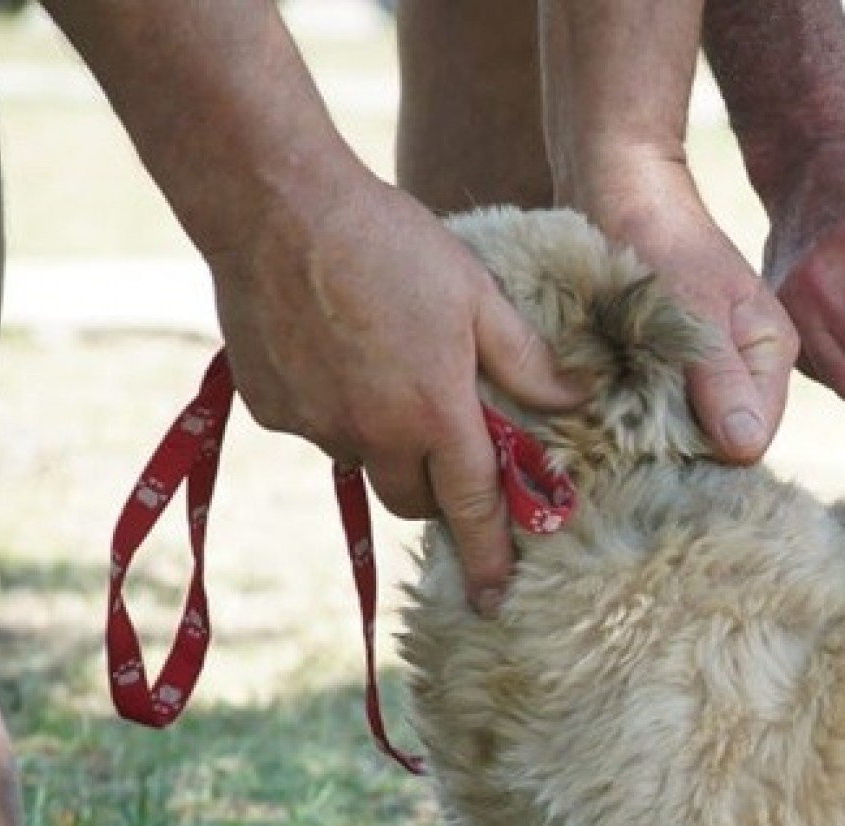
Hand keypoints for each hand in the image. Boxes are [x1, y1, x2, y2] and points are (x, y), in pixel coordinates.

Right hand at [206, 176, 584, 614]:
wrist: (276, 206)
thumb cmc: (389, 242)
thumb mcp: (476, 294)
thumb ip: (526, 360)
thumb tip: (576, 399)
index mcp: (434, 413)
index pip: (472, 506)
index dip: (487, 555)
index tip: (492, 599)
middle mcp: (373, 434)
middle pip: (412, 498)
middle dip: (433, 485)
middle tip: (441, 434)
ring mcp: (315, 425)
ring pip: (360, 460)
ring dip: (379, 437)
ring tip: (379, 361)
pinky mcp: (268, 408)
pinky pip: (313, 426)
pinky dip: (328, 405)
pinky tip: (329, 345)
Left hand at [570, 160, 799, 462]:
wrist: (616, 195)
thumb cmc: (659, 240)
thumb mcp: (693, 308)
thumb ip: (719, 376)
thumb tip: (746, 446)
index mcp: (771, 355)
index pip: (754, 438)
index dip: (710, 450)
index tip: (658, 438)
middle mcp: (747, 372)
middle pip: (720, 442)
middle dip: (677, 441)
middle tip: (628, 424)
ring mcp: (708, 374)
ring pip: (685, 431)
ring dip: (647, 428)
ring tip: (614, 410)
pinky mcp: (670, 371)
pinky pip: (656, 413)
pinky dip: (630, 412)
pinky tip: (606, 401)